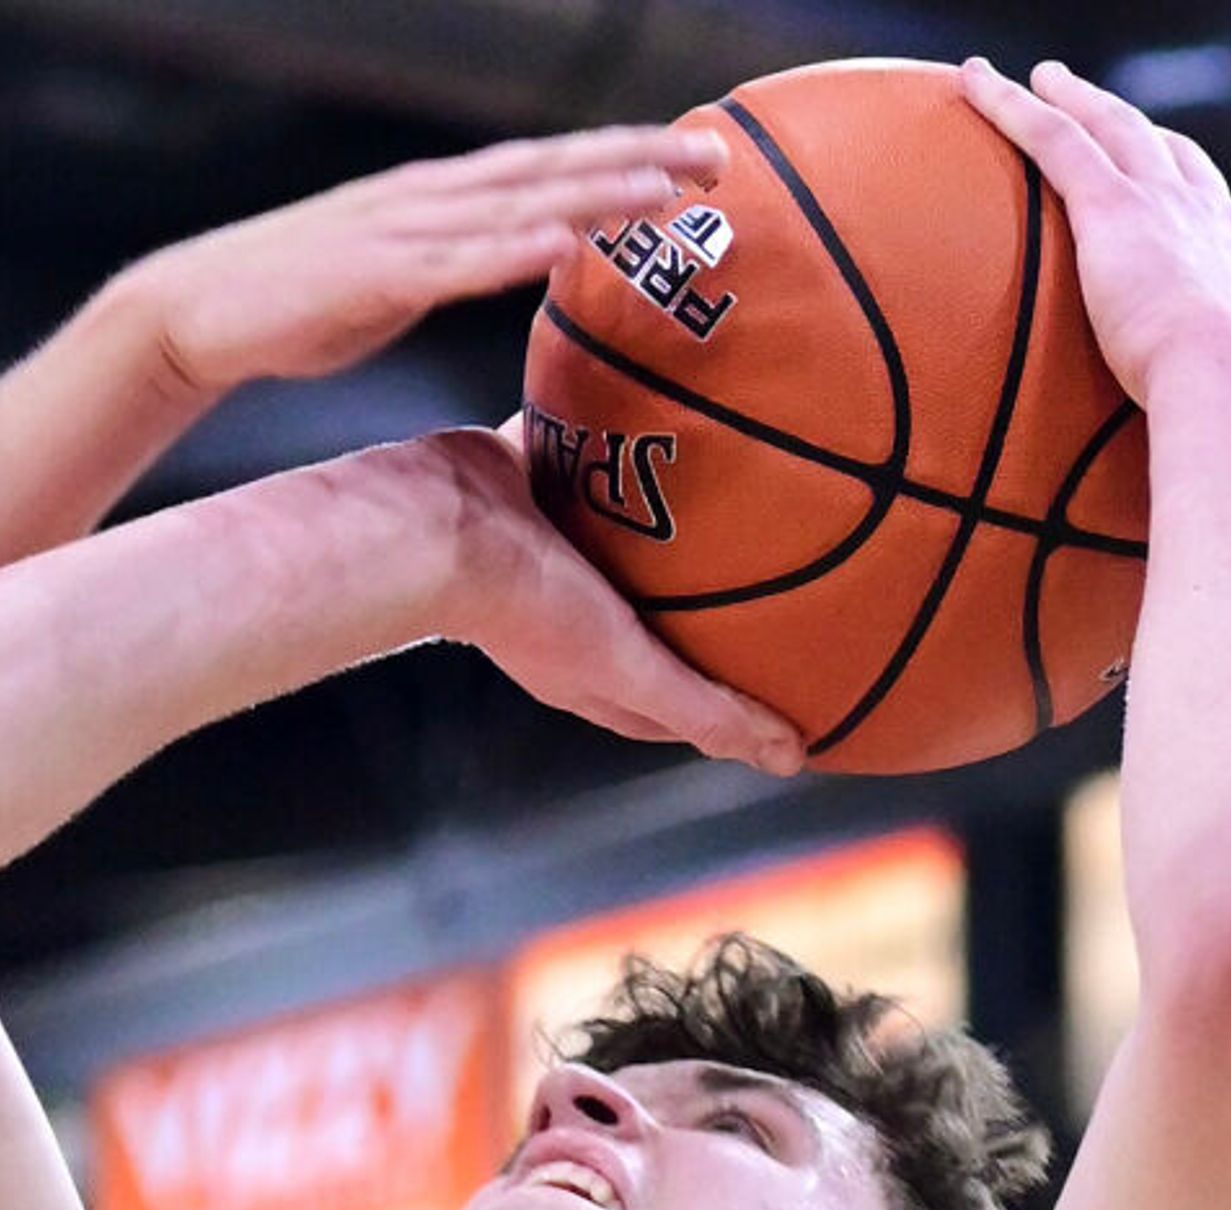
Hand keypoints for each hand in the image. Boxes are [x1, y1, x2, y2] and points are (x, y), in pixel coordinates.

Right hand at [113, 127, 725, 400]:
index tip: (695, 160)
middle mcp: (431, 199)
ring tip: (667, 191)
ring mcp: (402, 232)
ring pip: (518, 204)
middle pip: (552, 169)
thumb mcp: (393, 286)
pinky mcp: (372, 275)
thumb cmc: (294, 306)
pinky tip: (564, 242)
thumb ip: (459, 271)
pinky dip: (514, 248)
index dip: (623, 159)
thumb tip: (521, 274)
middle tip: (718, 156)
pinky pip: (457, 261)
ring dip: (595, 194)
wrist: (194, 311)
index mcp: (440, 201)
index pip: (547, 170)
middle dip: (637, 160)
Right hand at [400, 427, 802, 773]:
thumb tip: (789, 759)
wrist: (440, 522)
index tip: (774, 694)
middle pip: (651, 629)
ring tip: (733, 501)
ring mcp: (550, 551)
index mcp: (590, 675)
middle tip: (772, 592)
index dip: (719, 708)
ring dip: (668, 535)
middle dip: (703, 621)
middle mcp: (569, 619)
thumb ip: (705, 711)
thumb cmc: (531, 604)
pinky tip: (667, 429)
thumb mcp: (632, 669)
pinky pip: (592, 468)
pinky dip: (627, 456)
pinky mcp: (534, 483)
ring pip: (626, 549)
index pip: (670, 706)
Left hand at [956, 57, 1230, 403]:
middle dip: (1124, 118)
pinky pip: (1052, 138)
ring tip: (1037, 80)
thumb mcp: (1214, 410)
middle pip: (1158, 146)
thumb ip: (1188, 419)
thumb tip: (1176, 478)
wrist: (1229, 382)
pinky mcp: (1111, 205)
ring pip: (1105, 125)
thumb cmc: (1225, 418)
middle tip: (1091, 99)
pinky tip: (976, 85)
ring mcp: (1160, 202)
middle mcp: (1202, 215)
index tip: (1164, 163)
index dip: (1180, 175)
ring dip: (1069, 95)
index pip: (1204, 200)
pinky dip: (1012, 106)